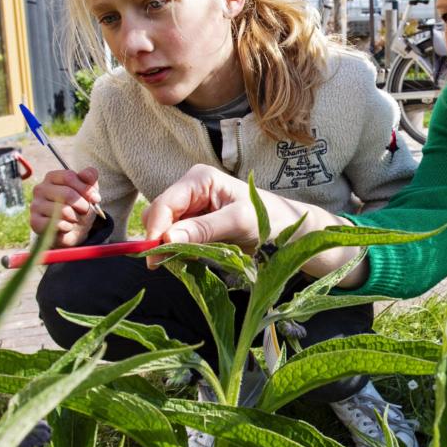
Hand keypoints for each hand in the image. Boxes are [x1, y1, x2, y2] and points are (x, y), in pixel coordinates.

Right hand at [29, 167, 101, 247]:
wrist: (73, 230)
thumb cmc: (79, 206)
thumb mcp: (88, 190)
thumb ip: (90, 178)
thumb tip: (89, 173)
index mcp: (52, 177)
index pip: (69, 177)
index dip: (85, 189)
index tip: (95, 198)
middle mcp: (40, 189)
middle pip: (67, 194)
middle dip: (83, 205)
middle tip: (85, 211)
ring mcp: (35, 205)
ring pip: (64, 210)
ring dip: (76, 217)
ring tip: (75, 218)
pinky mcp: (35, 222)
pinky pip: (57, 224)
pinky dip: (68, 227)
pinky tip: (67, 227)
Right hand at [143, 164, 364, 281]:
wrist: (293, 232)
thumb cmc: (272, 219)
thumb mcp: (239, 222)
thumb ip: (203, 229)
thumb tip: (166, 238)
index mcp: (200, 179)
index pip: (164, 204)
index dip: (155, 230)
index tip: (153, 256)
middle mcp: (192, 190)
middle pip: (160, 217)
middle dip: (159, 241)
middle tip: (163, 267)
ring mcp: (193, 210)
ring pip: (165, 232)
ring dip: (169, 249)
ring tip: (182, 265)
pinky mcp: (197, 227)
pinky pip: (177, 241)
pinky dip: (179, 254)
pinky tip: (189, 263)